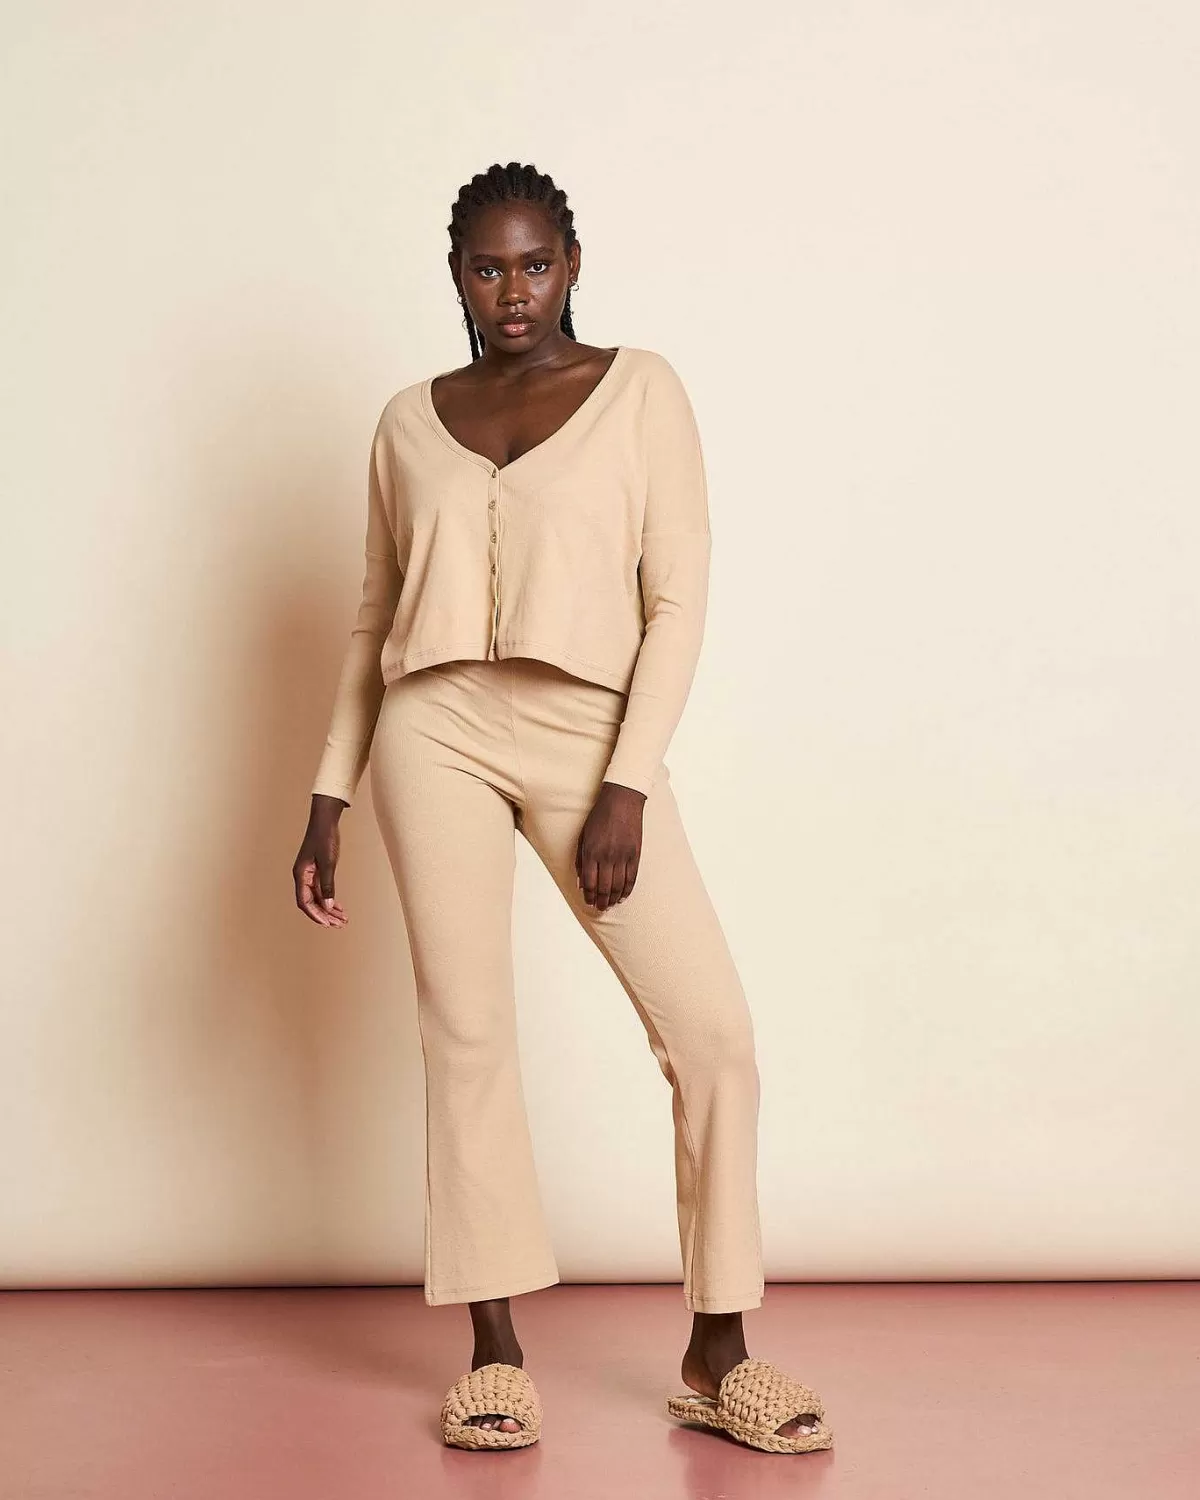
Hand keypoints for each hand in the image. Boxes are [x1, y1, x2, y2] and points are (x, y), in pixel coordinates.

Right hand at [293, 795, 349, 926]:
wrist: (325, 820)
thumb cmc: (324, 837)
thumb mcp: (328, 862)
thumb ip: (327, 884)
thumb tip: (328, 906)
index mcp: (301, 875)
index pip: (305, 902)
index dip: (316, 915)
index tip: (328, 924)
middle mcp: (303, 877)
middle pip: (311, 903)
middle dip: (325, 915)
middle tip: (339, 924)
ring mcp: (310, 874)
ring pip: (318, 898)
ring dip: (329, 909)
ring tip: (342, 919)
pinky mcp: (318, 871)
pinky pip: (322, 890)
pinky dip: (330, 899)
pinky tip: (339, 907)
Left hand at [575, 780, 646, 910]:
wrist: (621, 801)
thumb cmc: (599, 817)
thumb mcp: (583, 836)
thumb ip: (581, 860)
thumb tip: (581, 882)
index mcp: (592, 851)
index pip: (589, 882)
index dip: (589, 896)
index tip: (588, 902)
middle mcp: (607, 856)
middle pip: (604, 888)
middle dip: (601, 901)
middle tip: (600, 908)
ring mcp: (623, 855)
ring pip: (618, 886)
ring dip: (613, 899)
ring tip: (609, 905)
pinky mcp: (635, 854)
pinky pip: (632, 878)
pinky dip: (627, 890)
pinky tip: (622, 896)